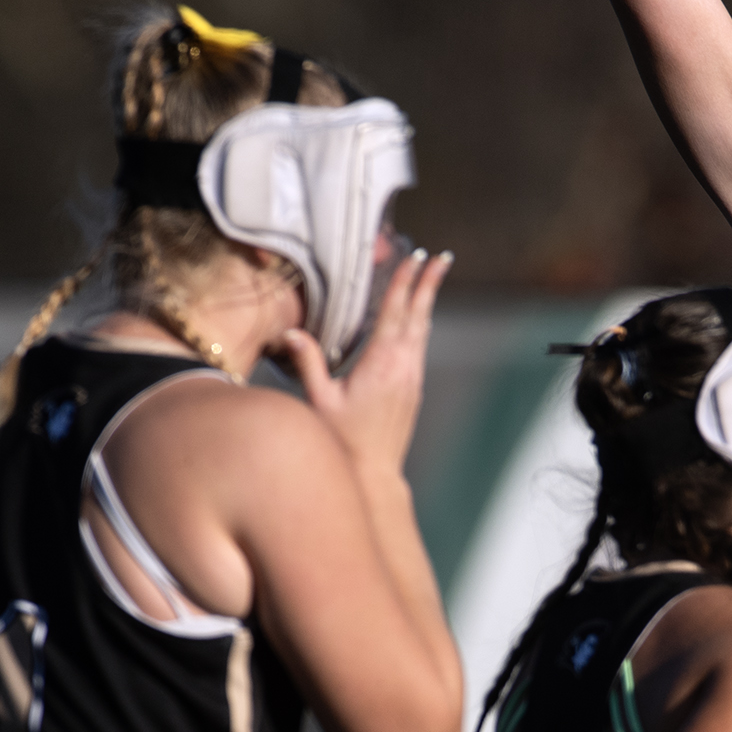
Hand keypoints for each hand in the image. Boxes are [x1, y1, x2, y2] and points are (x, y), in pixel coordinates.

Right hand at [279, 247, 452, 478]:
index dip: (405, 282)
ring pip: (422, 331)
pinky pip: (419, 348)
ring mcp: (413, 379)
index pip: (396, 313)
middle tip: (441, 257)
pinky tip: (419, 318)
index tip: (416, 258)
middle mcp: (404, 368)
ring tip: (434, 277)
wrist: (374, 474)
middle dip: (428, 284)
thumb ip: (308, 363)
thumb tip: (291, 332)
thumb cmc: (344, 441)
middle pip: (418, 315)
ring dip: (426, 302)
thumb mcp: (320, 401)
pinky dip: (420, 325)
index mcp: (382, 364)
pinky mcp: (414, 390)